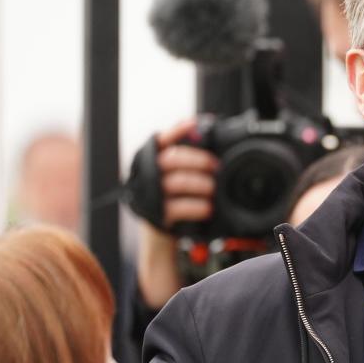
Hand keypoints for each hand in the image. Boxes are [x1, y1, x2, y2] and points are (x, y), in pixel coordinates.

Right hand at [135, 119, 218, 309]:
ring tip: (213, 189)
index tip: (195, 123)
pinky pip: (177, 207)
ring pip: (175, 182)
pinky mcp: (157, 215)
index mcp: (151, 162)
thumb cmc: (174, 205)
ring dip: (199, 183)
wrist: (160, 240)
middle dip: (197, 160)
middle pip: (171, 159)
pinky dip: (196, 206)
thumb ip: (187, 164)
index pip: (161, 140)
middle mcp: (147, 175)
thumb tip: (209, 147)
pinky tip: (208, 208)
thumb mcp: (178, 183)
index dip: (176, 131)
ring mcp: (150, 195)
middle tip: (216, 166)